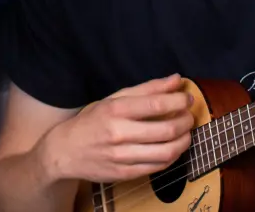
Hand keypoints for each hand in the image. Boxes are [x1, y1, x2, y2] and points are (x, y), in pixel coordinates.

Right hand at [42, 75, 194, 183]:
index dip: (178, 101)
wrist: (65, 151)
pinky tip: (173, 148)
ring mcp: (121, 156)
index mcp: (115, 110)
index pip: (156, 104)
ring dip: (183, 142)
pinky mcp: (124, 174)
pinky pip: (157, 167)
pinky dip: (172, 157)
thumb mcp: (115, 98)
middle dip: (185, 122)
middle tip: (189, 116)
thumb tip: (176, 79)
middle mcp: (118, 133)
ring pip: (165, 152)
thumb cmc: (92, 121)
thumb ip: (147, 89)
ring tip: (186, 133)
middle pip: (165, 130)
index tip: (187, 98)